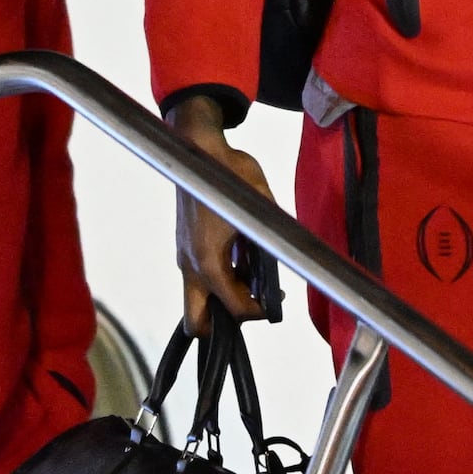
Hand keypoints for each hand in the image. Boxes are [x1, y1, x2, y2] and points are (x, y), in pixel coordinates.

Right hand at [170, 92, 278, 326]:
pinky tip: (239, 260)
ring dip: (222, 300)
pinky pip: (198, 281)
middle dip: (223, 326)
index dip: (260, 312)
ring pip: (196, 302)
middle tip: (251, 304)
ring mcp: (184, 258)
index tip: (275, 298)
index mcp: (210, 261)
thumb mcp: (263, 204)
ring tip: (250, 277)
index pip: (236, 310)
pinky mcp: (184, 249)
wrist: (198, 147)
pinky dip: (217, 282)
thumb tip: (288, 260)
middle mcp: (191, 266)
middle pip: (196, 323)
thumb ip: (272, 239)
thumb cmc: (228, 172)